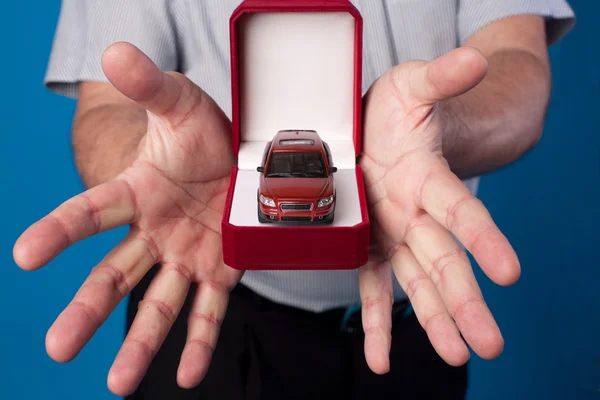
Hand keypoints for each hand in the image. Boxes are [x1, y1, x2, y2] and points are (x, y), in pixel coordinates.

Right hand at [13, 43, 240, 394]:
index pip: (91, 211)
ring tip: (118, 384)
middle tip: (56, 348)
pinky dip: (200, 343)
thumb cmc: (200, 132)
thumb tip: (114, 52)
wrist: (235, 154)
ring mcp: (186, 256)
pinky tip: (188, 377)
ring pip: (157, 304)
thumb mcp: (180, 101)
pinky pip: (208, 311)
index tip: (26, 254)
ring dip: (138, 344)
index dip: (59, 230)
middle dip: (86, 309)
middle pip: (114, 274)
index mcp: (137, 192)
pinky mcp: (219, 271)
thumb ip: (150, 83)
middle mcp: (154, 232)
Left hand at [358, 48, 520, 372]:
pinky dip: (377, 321)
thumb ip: (442, 77)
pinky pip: (371, 286)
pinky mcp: (369, 245)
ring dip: (434, 320)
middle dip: (466, 302)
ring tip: (454, 355)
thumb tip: (476, 58)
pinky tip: (379, 358)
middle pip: (446, 261)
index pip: (461, 212)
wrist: (383, 128)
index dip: (485, 238)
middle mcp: (417, 214)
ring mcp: (394, 234)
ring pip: (416, 282)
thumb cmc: (399, 109)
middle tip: (490, 344)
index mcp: (430, 178)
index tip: (510, 271)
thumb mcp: (415, 84)